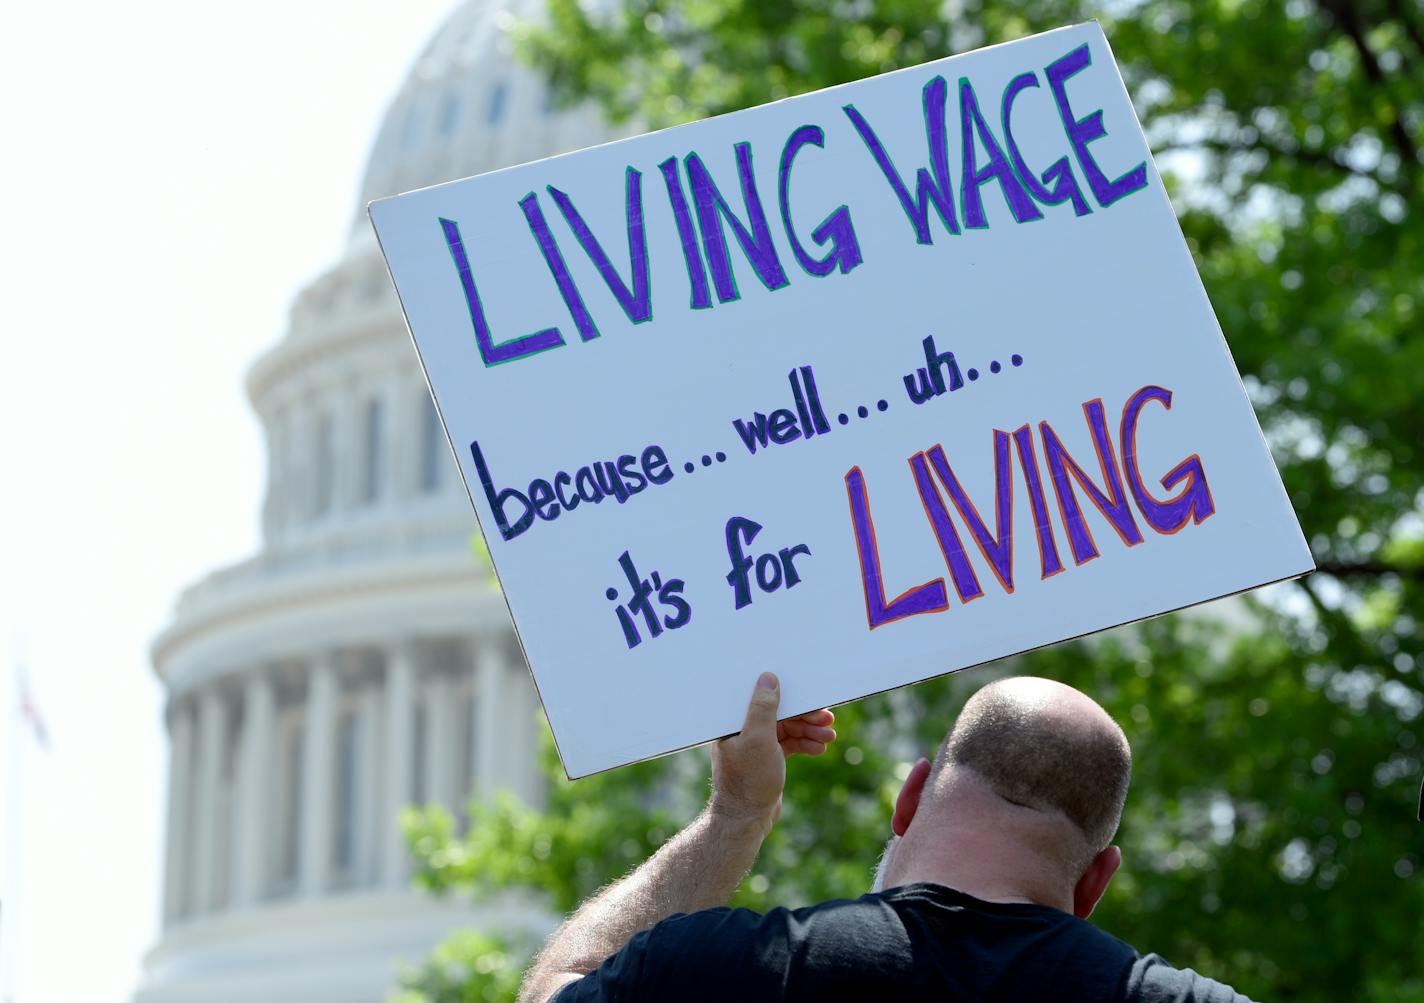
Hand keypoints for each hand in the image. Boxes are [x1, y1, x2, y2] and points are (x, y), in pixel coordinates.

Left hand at [710, 672, 836, 829]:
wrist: (747, 820)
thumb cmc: (748, 782)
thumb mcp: (758, 740)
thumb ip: (763, 708)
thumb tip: (768, 678)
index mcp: (734, 722)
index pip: (765, 700)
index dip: (790, 697)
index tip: (812, 698)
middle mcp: (743, 730)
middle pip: (780, 713)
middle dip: (805, 716)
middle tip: (828, 719)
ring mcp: (756, 745)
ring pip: (788, 729)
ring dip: (809, 730)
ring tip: (830, 735)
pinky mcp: (767, 758)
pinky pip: (789, 744)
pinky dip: (805, 744)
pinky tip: (820, 747)